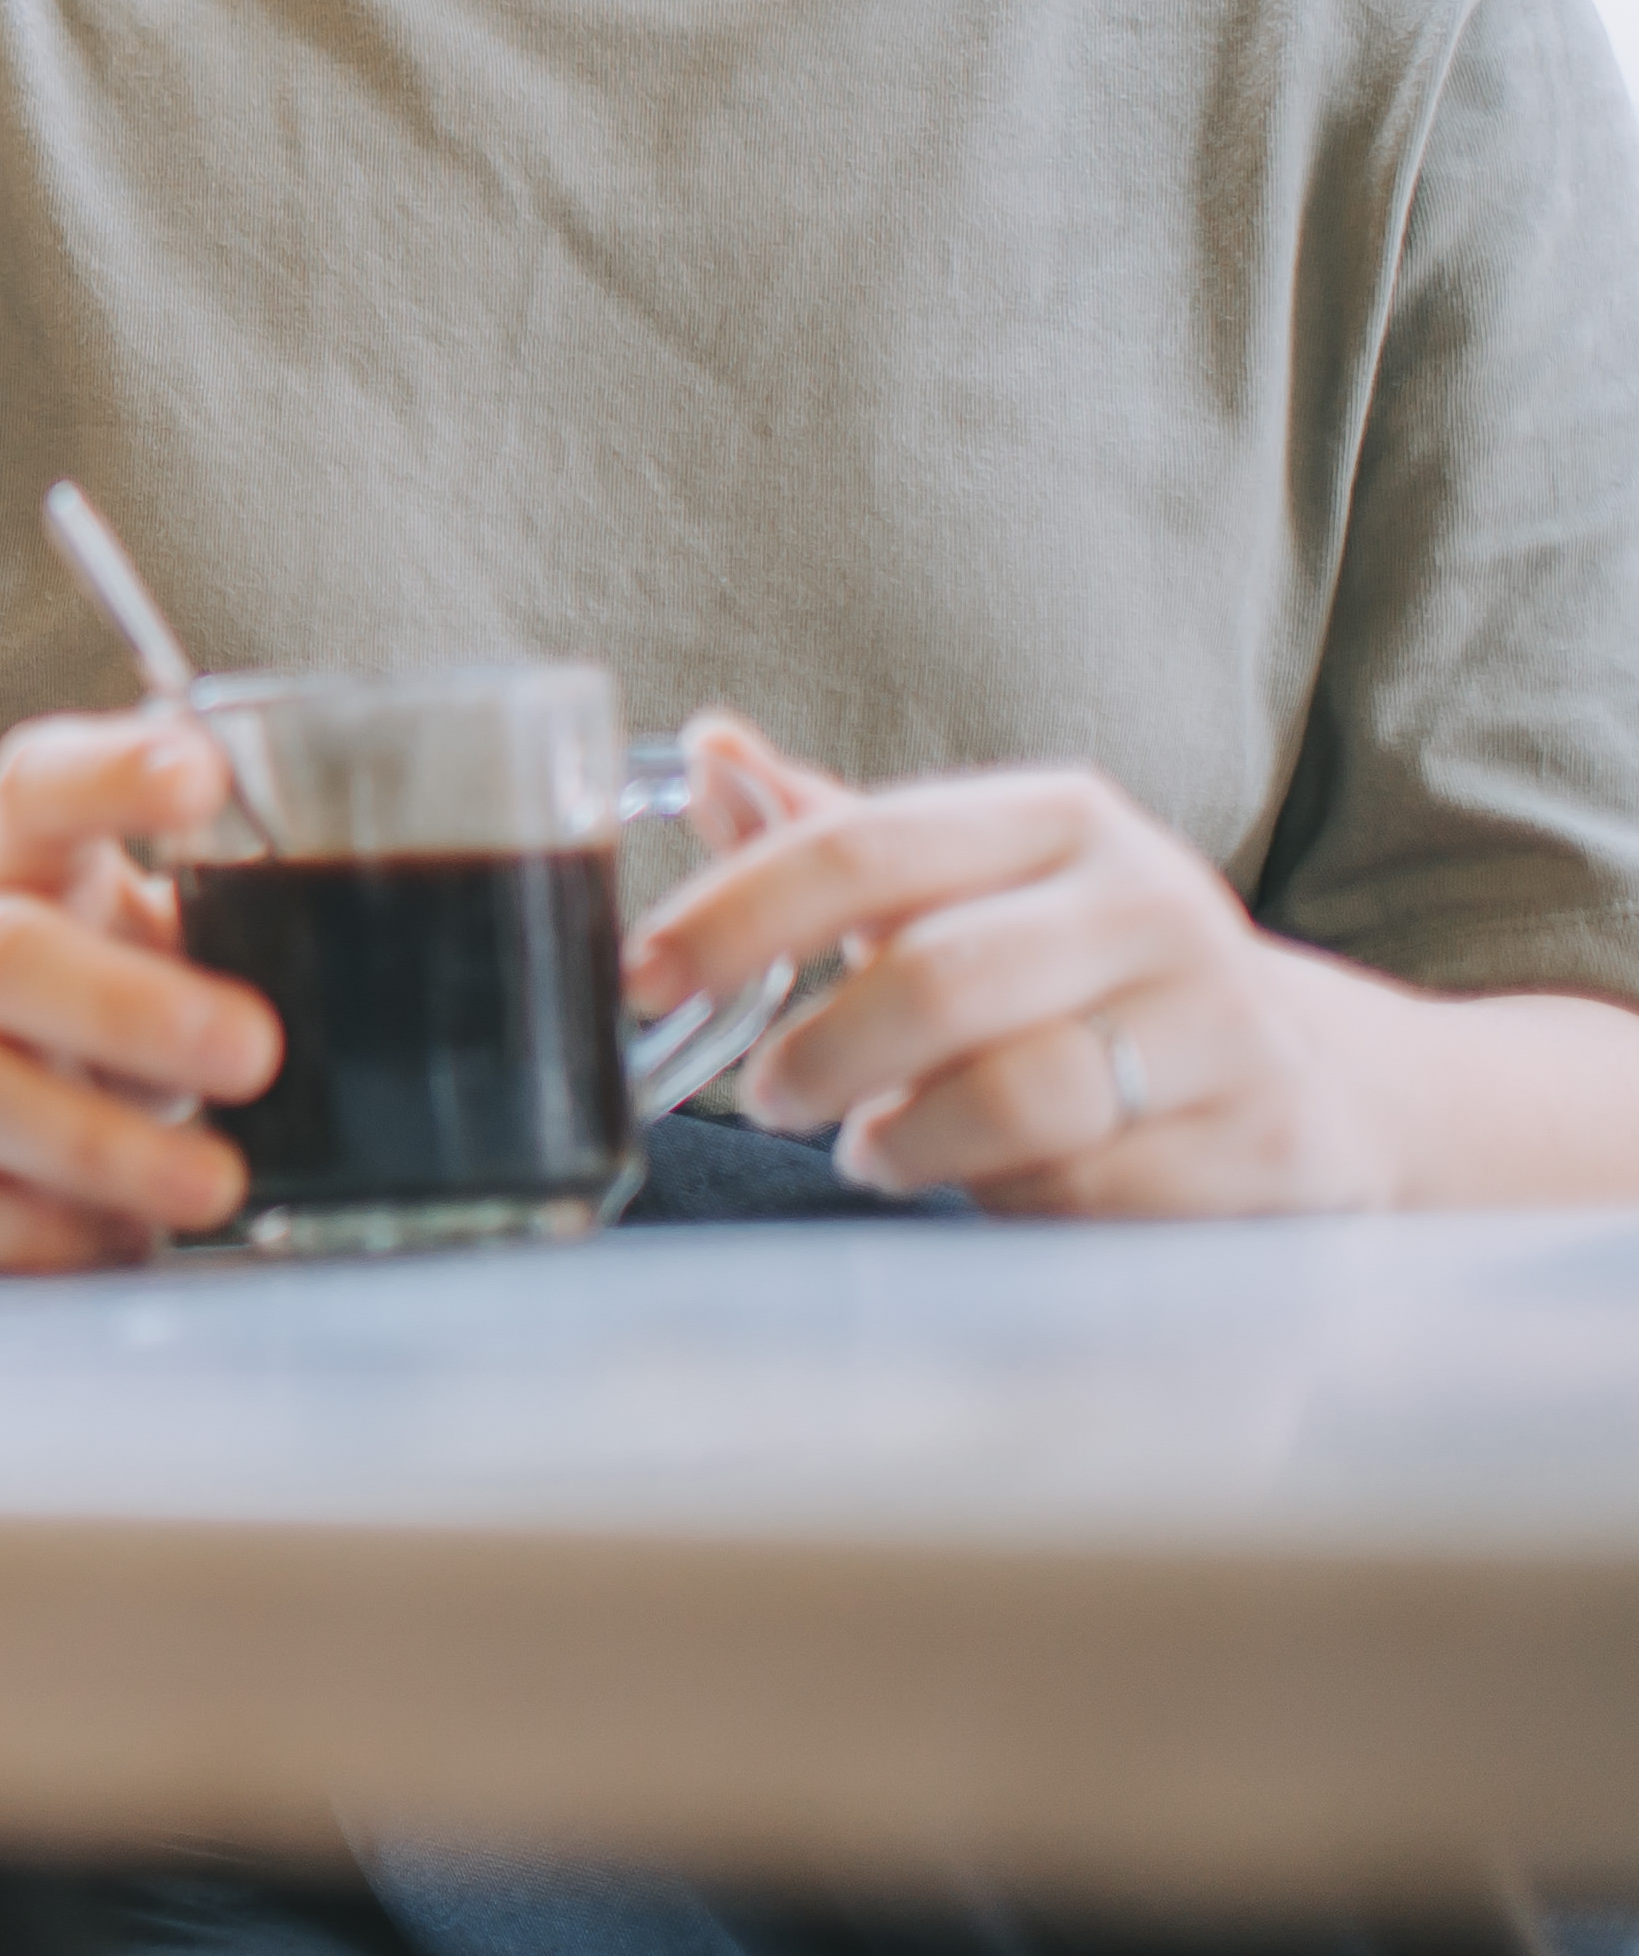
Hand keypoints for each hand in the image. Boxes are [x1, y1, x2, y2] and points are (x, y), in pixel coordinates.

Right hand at [0, 710, 278, 1269]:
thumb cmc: (63, 1007)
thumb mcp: (126, 932)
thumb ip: (213, 910)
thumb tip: (367, 907)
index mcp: (10, 871)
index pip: (34, 792)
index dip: (107, 775)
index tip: (202, 777)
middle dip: (125, 1005)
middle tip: (255, 1049)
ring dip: (101, 1143)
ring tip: (217, 1183)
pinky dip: (47, 1234)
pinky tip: (127, 1240)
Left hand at [632, 720, 1398, 1215]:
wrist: (1315, 1079)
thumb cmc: (1087, 977)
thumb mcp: (972, 892)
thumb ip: (839, 839)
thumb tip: (709, 751)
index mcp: (1059, 817)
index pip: (861, 845)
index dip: (732, 914)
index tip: (639, 977)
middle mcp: (1153, 901)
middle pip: (933, 983)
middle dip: (818, 1057)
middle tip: (771, 1096)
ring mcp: (1225, 1023)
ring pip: (1012, 1101)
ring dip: (906, 1142)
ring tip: (877, 1146)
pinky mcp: (1270, 1140)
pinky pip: (1087, 1193)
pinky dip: (1009, 1204)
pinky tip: (999, 1185)